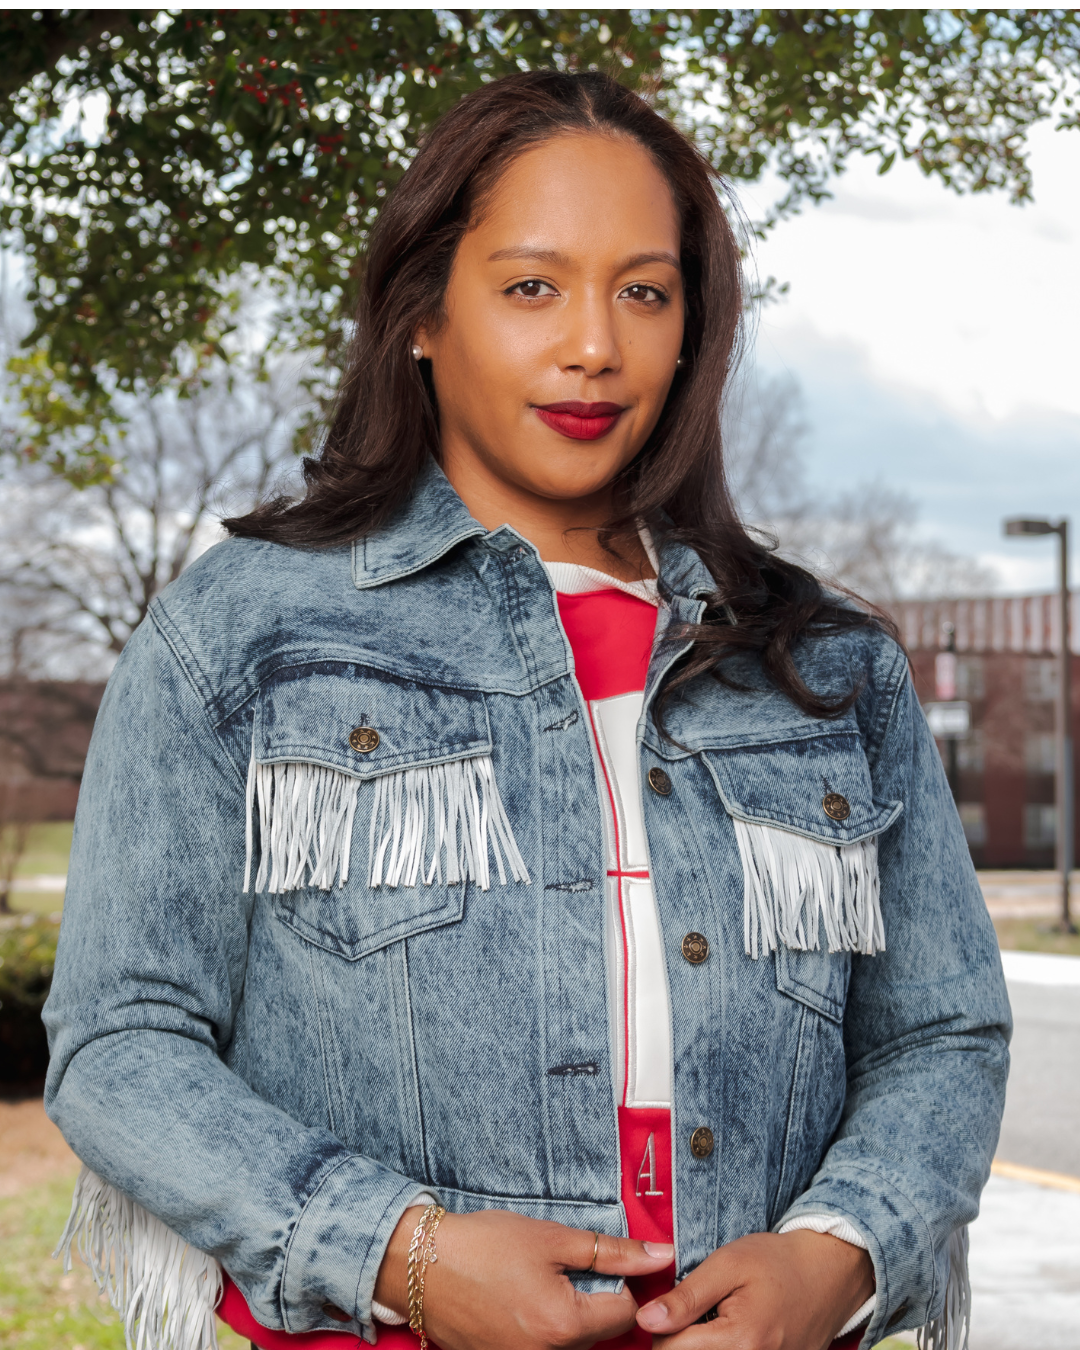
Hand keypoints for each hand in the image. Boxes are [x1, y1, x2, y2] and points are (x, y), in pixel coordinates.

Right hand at [373, 1205, 673, 1348]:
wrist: (419, 1265)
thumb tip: (662, 1255)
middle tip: (570, 1268)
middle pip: (599, 1334)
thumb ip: (611, 1251)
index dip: (624, 1283)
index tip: (607, 1261)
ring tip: (543, 1283)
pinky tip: (524, 1301)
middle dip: (596, 1301)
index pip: (625, 1314)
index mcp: (565, 1326)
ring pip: (572, 1346)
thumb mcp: (551, 1238)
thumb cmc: (484, 1245)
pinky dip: (543, 1330)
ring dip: (570, 1318)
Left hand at [635, 1230, 874, 1348]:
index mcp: (740, 1341)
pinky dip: (723, 1349)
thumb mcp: (728, 1265)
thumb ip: (686, 1297)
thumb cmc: (778, 1262)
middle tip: (688, 1314)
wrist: (830, 1272)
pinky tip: (728, 1333)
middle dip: (679, 1341)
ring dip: (700, 1346)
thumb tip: (646, 1320)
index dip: (659, 1326)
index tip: (666, 1306)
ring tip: (711, 1322)